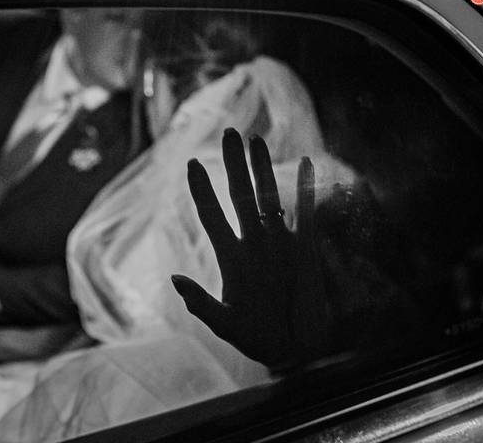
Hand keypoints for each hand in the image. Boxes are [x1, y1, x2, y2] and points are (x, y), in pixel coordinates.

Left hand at [171, 128, 329, 366]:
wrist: (295, 349)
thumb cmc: (257, 338)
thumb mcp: (225, 324)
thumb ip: (201, 303)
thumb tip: (175, 279)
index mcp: (231, 257)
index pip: (212, 215)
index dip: (201, 190)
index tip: (190, 163)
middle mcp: (254, 242)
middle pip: (241, 195)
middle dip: (234, 165)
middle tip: (228, 133)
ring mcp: (279, 242)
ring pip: (270, 197)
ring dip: (264, 169)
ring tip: (256, 140)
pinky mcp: (305, 248)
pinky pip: (307, 213)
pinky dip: (307, 189)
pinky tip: (307, 163)